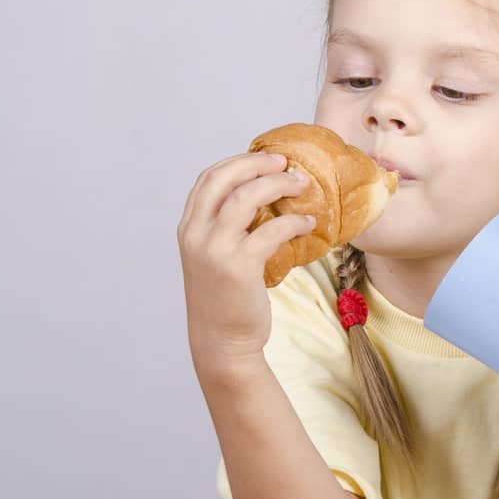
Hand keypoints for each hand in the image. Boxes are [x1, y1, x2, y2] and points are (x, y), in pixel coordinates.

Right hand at [178, 151, 315, 369]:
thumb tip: (266, 197)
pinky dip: (294, 222)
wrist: (222, 342)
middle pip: (224, 179)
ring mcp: (215, 250)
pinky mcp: (239, 267)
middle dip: (258, 164)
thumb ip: (229, 228)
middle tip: (287, 163)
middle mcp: (196, 234)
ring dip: (279, 185)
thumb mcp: (218, 256)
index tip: (266, 157)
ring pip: (247, 198)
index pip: (208, 179)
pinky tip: (309, 224)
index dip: (238, 161)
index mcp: (189, 228)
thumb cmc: (226, 298)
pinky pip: (272, 231)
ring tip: (304, 185)